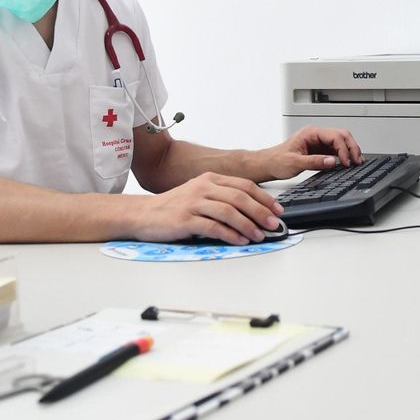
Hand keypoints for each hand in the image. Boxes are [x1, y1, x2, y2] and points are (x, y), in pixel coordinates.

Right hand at [131, 172, 283, 244]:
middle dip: (261, 212)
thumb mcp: (198, 194)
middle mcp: (203, 187)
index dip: (264, 198)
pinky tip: (240, 240)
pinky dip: (230, 234)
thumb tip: (251, 212)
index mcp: (209, 179)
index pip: (244, 185)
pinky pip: (213, 226)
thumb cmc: (172, 206)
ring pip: (229, 211)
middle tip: (273, 224)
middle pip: (240, 197)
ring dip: (248, 225)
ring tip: (259, 235)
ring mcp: (194, 202)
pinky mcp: (185, 220)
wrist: (142, 214)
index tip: (277, 210)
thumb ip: (221, 198)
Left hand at [253, 126, 363, 180]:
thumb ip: (314, 161)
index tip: (346, 162)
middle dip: (352, 147)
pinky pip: (336, 150)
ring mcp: (319, 142)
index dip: (344, 149)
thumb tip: (333, 161)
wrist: (267, 165)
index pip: (334, 136)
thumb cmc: (277, 161)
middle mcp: (316, 135)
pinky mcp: (319, 150)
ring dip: (350, 151)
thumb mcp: (295, 163)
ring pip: (341, 141)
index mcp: (311, 133)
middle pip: (342, 135)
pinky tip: (349, 163)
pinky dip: (345, 155)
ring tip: (356, 163)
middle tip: (357, 161)